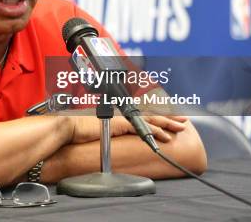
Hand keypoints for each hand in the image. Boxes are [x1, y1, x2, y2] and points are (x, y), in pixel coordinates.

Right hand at [68, 114, 187, 143]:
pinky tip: (165, 137)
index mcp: (116, 113)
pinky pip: (142, 129)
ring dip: (167, 124)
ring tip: (180, 127)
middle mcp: (121, 113)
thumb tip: (103, 134)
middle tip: (182, 120)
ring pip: (150, 120)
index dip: (155, 115)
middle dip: (168, 117)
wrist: (68, 126)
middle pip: (150, 114)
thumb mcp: (92, 128)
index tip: (167, 117)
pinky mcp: (120, 124)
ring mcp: (121, 118)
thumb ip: (101, 129)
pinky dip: (156, 133)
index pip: (141, 113)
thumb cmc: (76, 128)